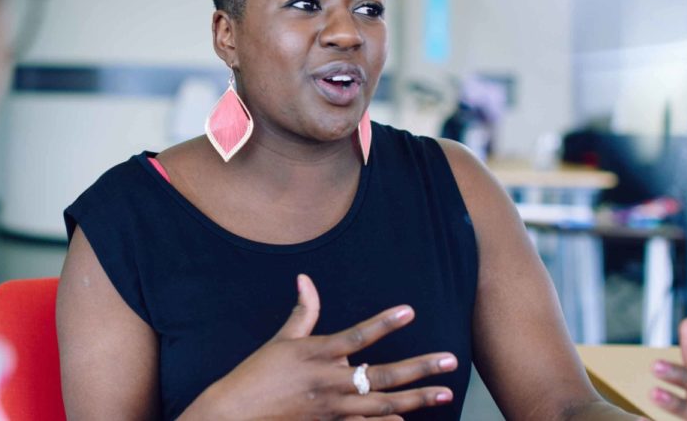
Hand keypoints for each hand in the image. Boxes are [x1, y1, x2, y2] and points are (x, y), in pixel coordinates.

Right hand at [180, 274, 457, 420]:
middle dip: (420, 368)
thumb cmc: (258, 374)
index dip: (384, 323)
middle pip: (383, 375)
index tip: (410, 311)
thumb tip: (305, 278)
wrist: (236, 414)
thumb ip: (302, 312)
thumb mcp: (281, 341)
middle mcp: (330, 381)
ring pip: (383, 405)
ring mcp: (332, 409)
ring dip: (417, 400)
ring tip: (444, 394)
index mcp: (318, 354)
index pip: (359, 336)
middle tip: (450, 360)